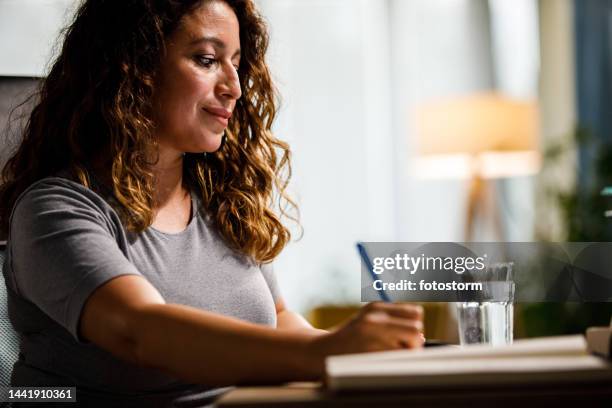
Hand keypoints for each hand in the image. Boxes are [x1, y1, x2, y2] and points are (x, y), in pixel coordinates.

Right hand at [305, 302, 423, 374]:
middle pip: (416, 330)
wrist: (322, 350)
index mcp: (377, 307)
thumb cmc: (351, 337)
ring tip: (386, 354)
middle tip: (400, 347)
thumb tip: (421, 336)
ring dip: (404, 353)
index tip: (405, 334)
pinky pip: (397, 360)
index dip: (414, 325)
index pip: (415, 313)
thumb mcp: (368, 318)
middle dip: (414, 342)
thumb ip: (393, 320)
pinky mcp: (370, 353)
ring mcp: (373, 336)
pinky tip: (379, 361)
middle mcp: (376, 318)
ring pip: (409, 348)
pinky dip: (394, 363)